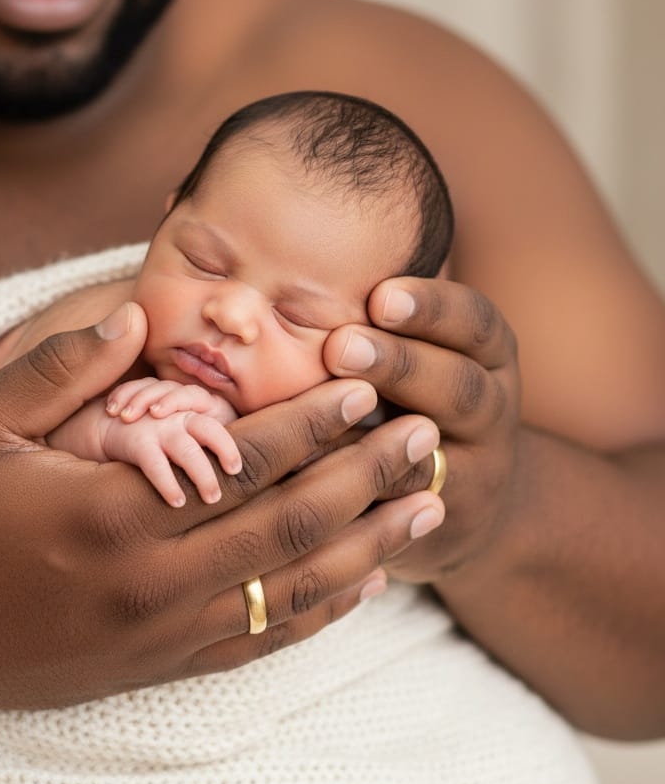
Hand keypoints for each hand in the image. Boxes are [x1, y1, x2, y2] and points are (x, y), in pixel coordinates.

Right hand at [0, 302, 444, 714]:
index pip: (241, 462)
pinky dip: (320, 613)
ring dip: (369, 544)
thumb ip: (60, 365)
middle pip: (290, 525)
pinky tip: (365, 585)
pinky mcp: (158, 664)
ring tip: (427, 505)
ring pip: (292, 590)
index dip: (311, 423)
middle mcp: (152, 579)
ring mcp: (160, 631)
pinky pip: (259, 642)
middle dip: (367, 478)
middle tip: (427, 436)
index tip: (364, 387)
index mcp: (113, 511)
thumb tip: (132, 311)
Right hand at [101, 404, 240, 506]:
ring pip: (187, 450)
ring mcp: (158, 427)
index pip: (216, 423)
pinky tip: (178, 501)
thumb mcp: (177, 425)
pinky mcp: (138, 442)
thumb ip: (199, 440)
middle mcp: (177, 416)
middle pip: (208, 429)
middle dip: (225, 450)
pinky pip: (157, 464)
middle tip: (234, 475)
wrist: (106, 423)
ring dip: (202, 475)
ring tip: (212, 498)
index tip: (236, 470)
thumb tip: (234, 471)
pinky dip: (168, 483)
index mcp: (190, 411)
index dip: (228, 444)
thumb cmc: (152, 431)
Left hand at [324, 277, 520, 582]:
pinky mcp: (437, 524)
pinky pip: (395, 510)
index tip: (382, 294)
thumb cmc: (420, 394)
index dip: (432, 308)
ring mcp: (473, 472)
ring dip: (376, 440)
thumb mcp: (426, 348)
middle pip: (459, 387)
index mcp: (487, 355)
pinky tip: (305, 478)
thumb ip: (381, 314)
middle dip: (400, 365)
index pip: (474, 322)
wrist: (472, 497)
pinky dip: (353, 495)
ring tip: (323, 420)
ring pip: (430, 456)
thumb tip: (292, 258)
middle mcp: (490, 410)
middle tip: (340, 347)